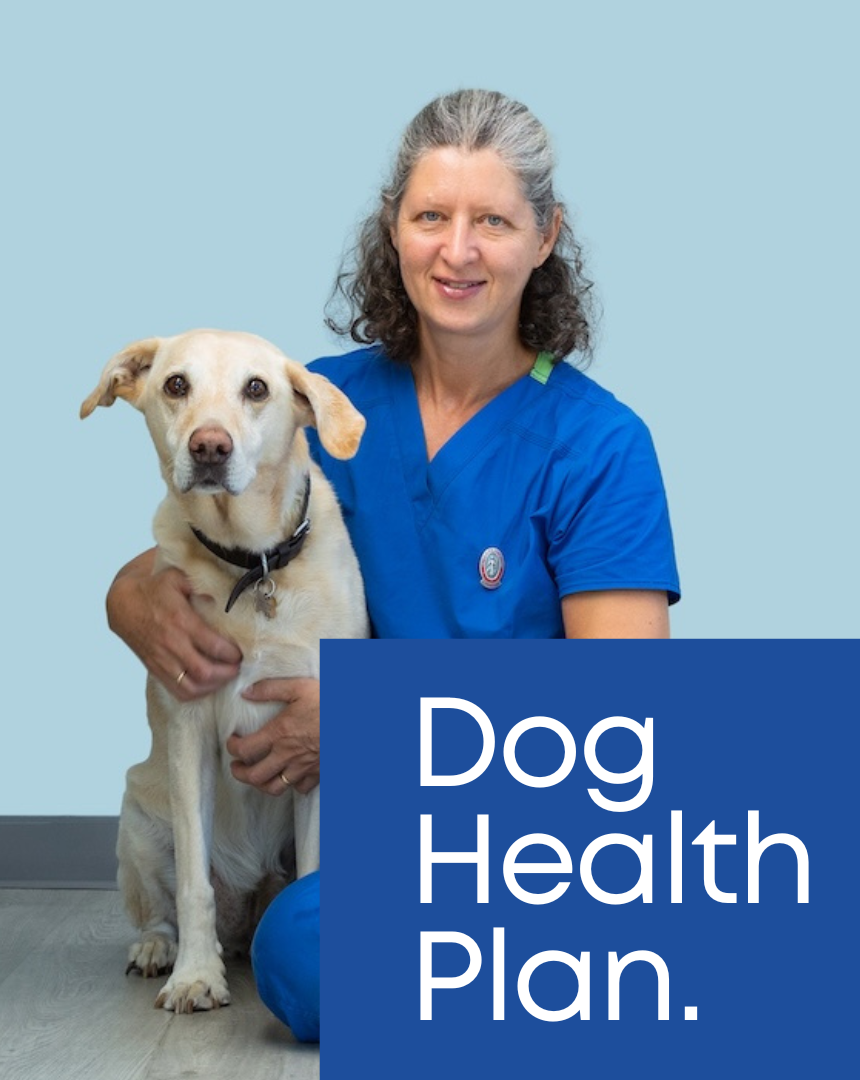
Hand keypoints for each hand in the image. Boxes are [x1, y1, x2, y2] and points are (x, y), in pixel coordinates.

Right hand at [107, 549, 242, 700]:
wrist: (123, 604)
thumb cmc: (155, 589)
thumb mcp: (178, 577)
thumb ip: (201, 585)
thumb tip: (224, 594)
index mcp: (181, 621)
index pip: (213, 646)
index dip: (233, 653)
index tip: (242, 651)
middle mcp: (172, 644)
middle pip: (205, 671)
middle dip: (227, 672)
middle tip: (239, 667)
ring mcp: (162, 660)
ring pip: (192, 686)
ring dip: (213, 686)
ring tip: (226, 676)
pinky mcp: (156, 669)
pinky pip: (178, 691)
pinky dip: (196, 692)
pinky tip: (208, 685)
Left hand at [226, 678, 319, 794]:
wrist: (357, 721)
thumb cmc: (329, 702)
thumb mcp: (299, 687)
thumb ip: (271, 689)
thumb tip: (247, 692)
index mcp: (279, 734)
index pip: (245, 749)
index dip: (232, 747)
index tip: (232, 741)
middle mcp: (287, 755)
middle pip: (255, 776)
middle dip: (240, 773)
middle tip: (236, 766)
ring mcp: (303, 767)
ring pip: (274, 788)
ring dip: (261, 785)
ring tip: (257, 777)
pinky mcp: (318, 773)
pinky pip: (299, 788)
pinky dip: (291, 785)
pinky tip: (289, 776)